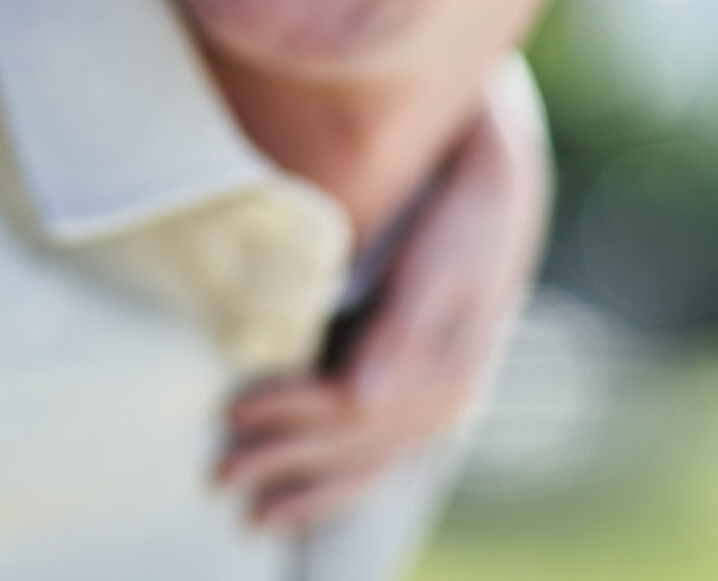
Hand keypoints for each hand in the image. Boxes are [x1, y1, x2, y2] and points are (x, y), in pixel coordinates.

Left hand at [218, 85, 551, 528]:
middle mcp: (446, 404)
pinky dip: (340, 486)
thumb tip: (358, 399)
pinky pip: (381, 463)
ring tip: (251, 512)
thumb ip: (395, 332)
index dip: (287, 412)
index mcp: (446, 374)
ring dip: (308, 491)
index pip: (349, 409)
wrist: (500, 204)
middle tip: (217, 475)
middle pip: (351, 445)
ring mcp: (439, 411)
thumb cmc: (455, 225)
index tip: (230, 411)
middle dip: (283, 461)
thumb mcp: (430, 269)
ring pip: (367, 467)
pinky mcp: (429, 405)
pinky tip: (303, 496)